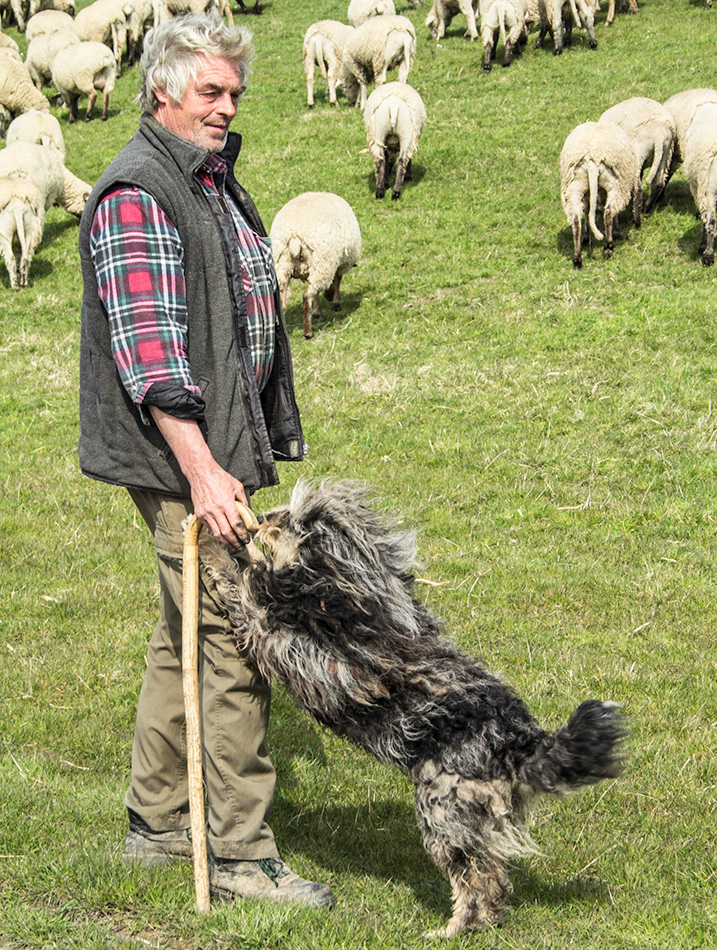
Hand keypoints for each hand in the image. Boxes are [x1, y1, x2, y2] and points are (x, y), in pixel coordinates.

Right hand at [148, 406, 252, 549]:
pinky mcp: (199, 514)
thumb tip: (248, 513)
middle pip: (226, 532)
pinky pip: (209, 528)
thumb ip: (243, 501)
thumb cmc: (219, 477)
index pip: (236, 524)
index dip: (242, 534)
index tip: (247, 539)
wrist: (200, 473)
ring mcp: (205, 513)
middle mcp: (215, 510)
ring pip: (216, 533)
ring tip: (232, 546)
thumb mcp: (237, 486)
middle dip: (235, 542)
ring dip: (225, 542)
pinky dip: (216, 534)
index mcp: (226, 503)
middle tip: (241, 546)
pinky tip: (222, 536)